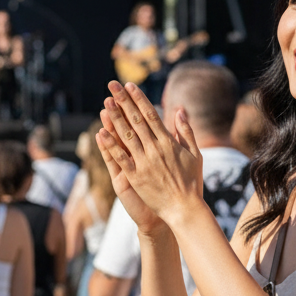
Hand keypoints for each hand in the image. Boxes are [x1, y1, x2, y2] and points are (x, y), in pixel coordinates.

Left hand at [97, 80, 204, 233]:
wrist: (185, 209)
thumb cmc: (192, 182)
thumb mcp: (195, 154)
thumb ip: (186, 131)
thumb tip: (180, 110)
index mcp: (169, 142)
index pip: (151, 115)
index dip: (139, 99)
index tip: (130, 86)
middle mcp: (155, 149)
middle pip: (136, 120)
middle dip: (124, 101)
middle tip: (112, 86)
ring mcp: (144, 163)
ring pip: (126, 136)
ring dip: (115, 118)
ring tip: (105, 102)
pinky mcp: (135, 177)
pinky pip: (120, 158)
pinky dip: (110, 145)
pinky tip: (100, 133)